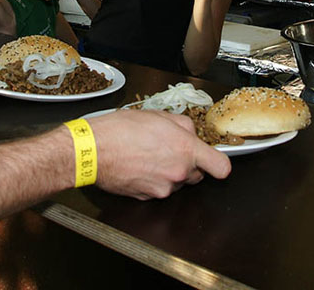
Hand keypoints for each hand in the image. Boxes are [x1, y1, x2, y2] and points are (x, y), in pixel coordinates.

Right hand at [88, 109, 230, 199]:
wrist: (92, 150)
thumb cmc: (120, 130)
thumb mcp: (157, 115)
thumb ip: (183, 125)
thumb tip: (190, 132)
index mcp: (186, 151)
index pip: (221, 167)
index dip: (219, 163)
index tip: (214, 159)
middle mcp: (178, 173)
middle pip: (197, 175)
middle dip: (188, 164)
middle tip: (170, 149)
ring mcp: (163, 188)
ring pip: (176, 182)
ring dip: (169, 172)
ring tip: (149, 155)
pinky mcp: (147, 197)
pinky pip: (158, 189)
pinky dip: (153, 180)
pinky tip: (139, 165)